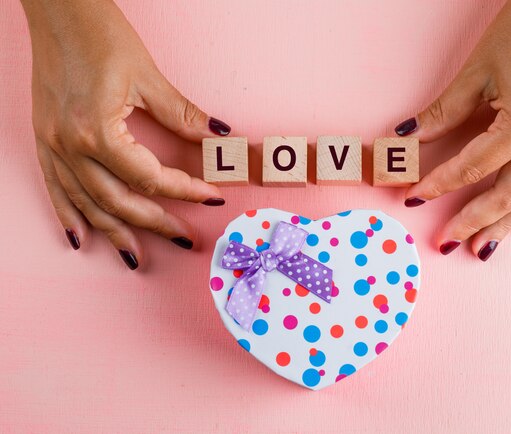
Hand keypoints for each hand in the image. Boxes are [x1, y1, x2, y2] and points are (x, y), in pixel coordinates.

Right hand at [21, 0, 230, 268]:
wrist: (57, 11)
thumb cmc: (100, 36)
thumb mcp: (149, 77)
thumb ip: (184, 115)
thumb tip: (220, 136)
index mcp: (98, 131)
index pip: (150, 178)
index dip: (184, 191)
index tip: (210, 197)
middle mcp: (70, 146)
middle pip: (119, 202)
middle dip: (155, 224)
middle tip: (185, 239)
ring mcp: (52, 146)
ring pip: (87, 205)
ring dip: (115, 234)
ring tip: (137, 259)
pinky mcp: (44, 141)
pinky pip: (56, 191)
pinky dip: (70, 217)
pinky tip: (82, 238)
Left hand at [395, 0, 510, 260]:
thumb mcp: (476, 72)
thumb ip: (442, 113)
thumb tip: (409, 136)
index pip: (473, 167)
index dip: (440, 185)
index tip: (415, 198)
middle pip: (508, 194)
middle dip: (475, 222)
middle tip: (448, 242)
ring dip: (507, 224)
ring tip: (483, 248)